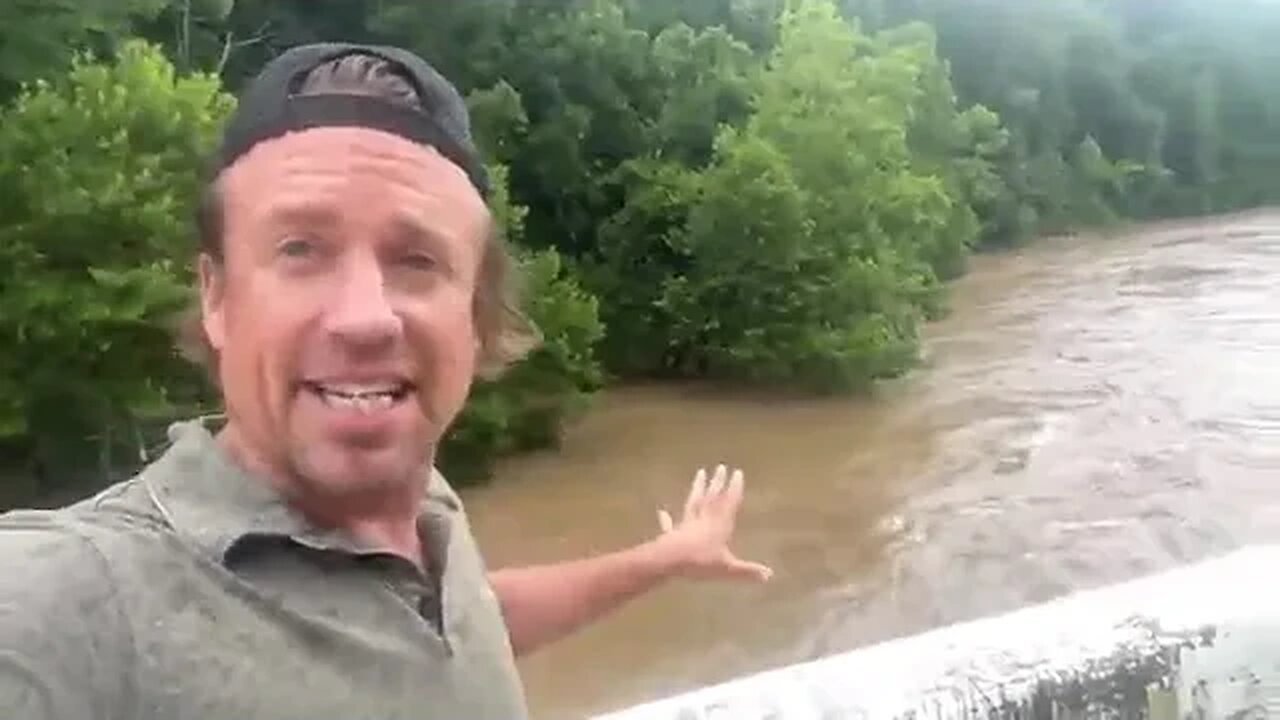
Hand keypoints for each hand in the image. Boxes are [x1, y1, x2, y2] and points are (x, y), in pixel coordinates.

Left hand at [655, 464, 772, 582]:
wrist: (670, 560)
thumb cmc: (701, 562)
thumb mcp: (727, 568)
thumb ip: (747, 571)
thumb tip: (769, 575)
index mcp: (719, 525)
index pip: (729, 502)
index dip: (734, 488)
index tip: (737, 472)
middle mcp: (704, 519)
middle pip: (712, 497)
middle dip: (717, 482)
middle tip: (720, 467)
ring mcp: (687, 524)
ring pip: (694, 502)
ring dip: (697, 488)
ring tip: (700, 473)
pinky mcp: (672, 533)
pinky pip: (670, 524)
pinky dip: (666, 518)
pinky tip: (661, 512)